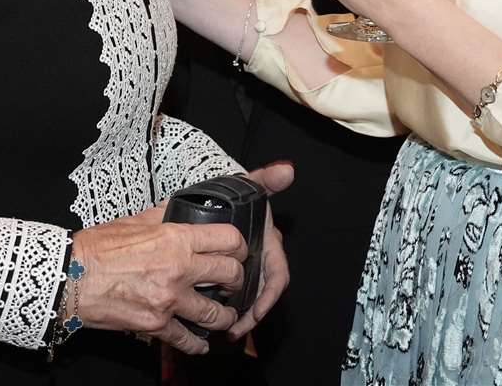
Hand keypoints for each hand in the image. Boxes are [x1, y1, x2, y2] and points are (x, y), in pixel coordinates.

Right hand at [71, 205, 248, 354]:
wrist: (71, 277)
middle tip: (233, 283)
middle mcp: (179, 268)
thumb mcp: (134, 221)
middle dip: (236, 280)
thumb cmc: (97, 247)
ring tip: (223, 315)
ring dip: (223, 315)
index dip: (238, 246)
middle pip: (231, 275)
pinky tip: (201, 343)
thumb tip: (178, 209)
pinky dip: (197, 344)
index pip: (227, 238)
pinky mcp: (156, 324)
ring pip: (216, 313)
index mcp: (175, 238)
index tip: (237, 252)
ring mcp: (169, 299)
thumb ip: (162, 216)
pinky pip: (188, 339)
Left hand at [226, 161, 293, 340]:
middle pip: (262, 294)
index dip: (269, 295)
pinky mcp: (232, 273)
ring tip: (227, 331)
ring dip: (241, 316)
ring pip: (249, 298)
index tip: (257, 312)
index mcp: (270, 244)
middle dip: (252, 314)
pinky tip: (215, 318)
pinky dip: (229, 308)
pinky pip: (235, 295)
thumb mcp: (251, 186)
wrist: (220, 198)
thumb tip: (286, 169)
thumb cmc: (238, 194)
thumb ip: (267, 179)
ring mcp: (248, 268)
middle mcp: (261, 259)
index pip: (276, 275)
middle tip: (235, 329)